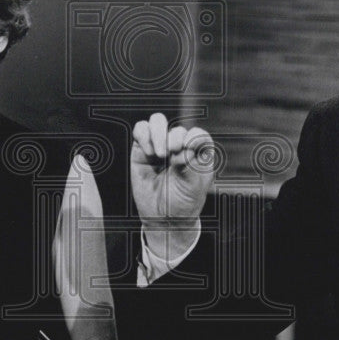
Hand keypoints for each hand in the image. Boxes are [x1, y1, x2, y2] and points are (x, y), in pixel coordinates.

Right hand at [130, 113, 214, 227]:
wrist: (162, 218)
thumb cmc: (183, 202)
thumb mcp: (194, 186)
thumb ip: (192, 165)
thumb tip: (184, 148)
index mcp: (198, 152)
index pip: (198, 134)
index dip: (194, 137)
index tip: (189, 149)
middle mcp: (179, 146)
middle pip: (177, 128)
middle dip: (175, 139)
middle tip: (172, 156)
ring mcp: (159, 146)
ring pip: (157, 121)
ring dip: (159, 133)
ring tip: (160, 154)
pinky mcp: (141, 150)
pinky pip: (140, 130)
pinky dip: (143, 135)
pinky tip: (148, 152)